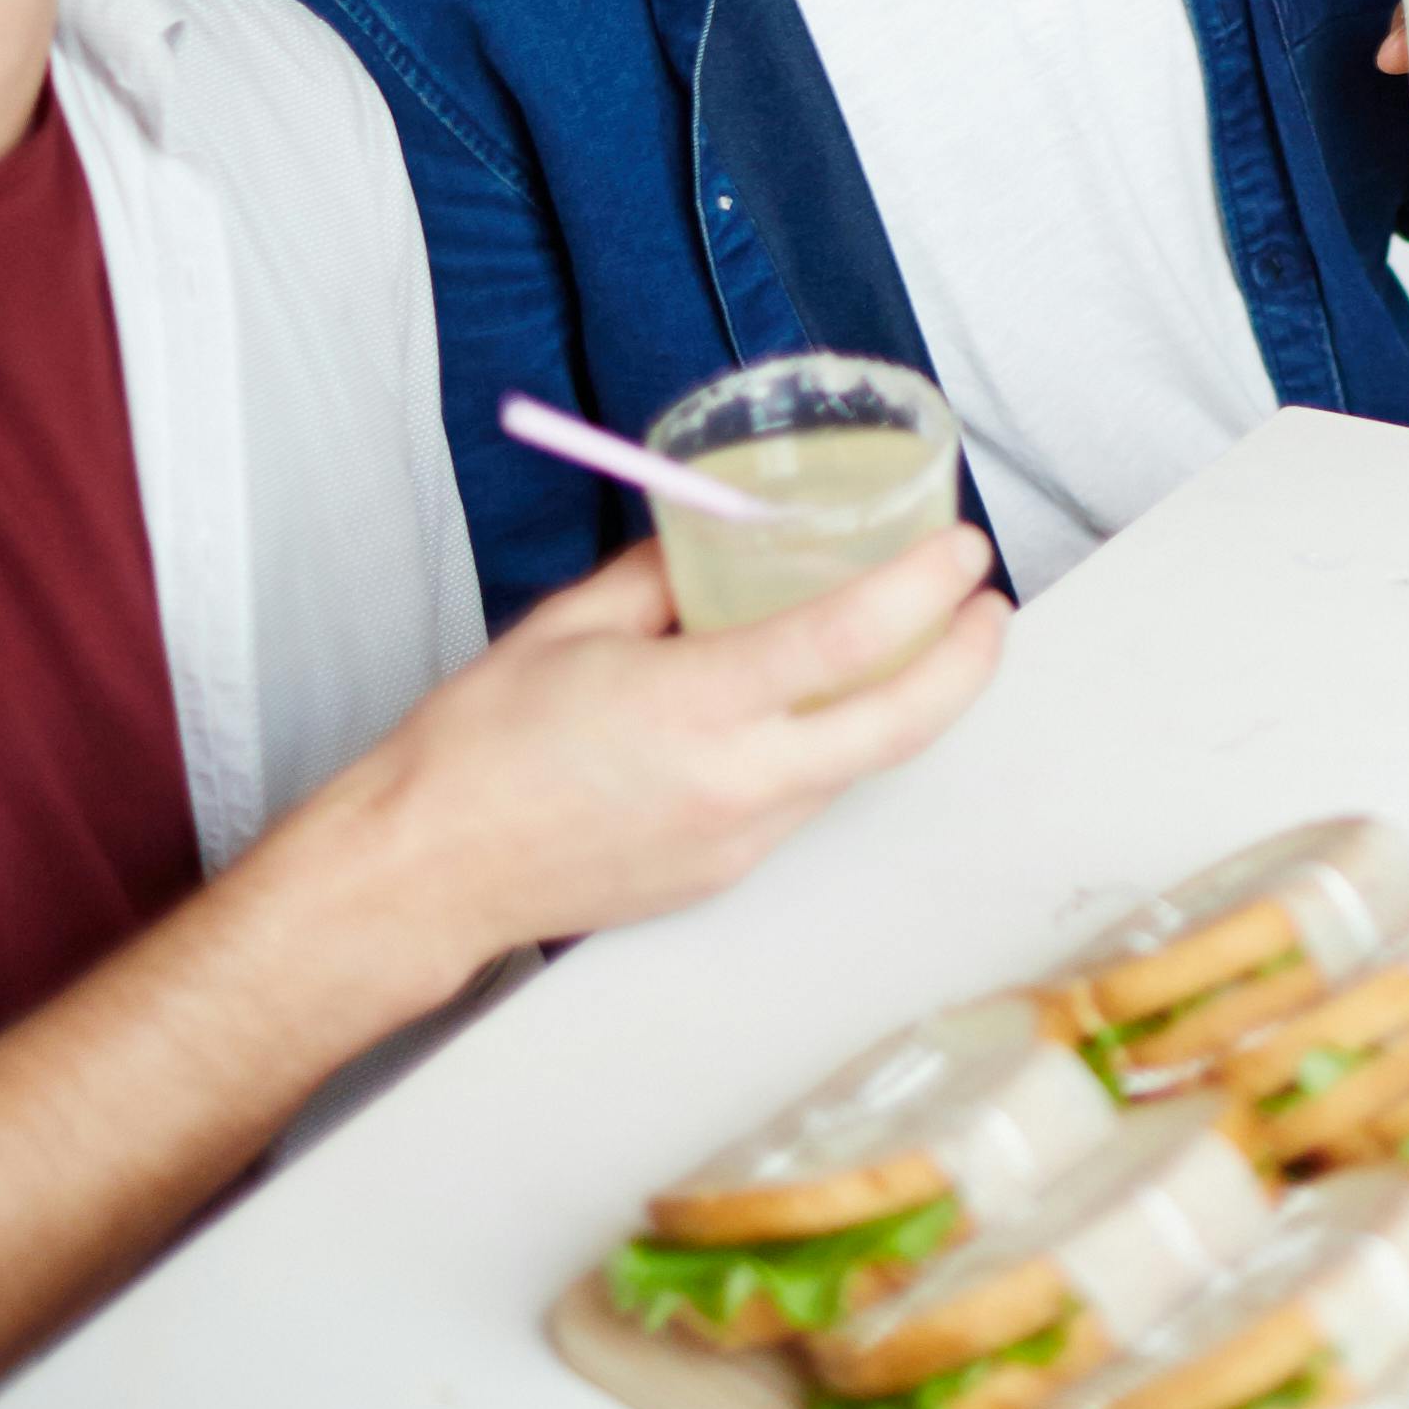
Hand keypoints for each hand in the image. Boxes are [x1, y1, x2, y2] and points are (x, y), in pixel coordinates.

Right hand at [271, 530, 1006, 1000]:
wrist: (420, 876)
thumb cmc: (474, 749)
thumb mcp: (568, 625)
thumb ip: (664, 574)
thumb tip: (726, 532)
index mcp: (692, 708)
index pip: (847, 644)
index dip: (922, 590)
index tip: (962, 550)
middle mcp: (732, 784)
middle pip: (901, 725)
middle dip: (968, 663)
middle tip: (988, 606)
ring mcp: (737, 839)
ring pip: (860, 765)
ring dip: (906, 702)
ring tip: (917, 639)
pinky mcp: (727, 872)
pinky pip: (808, 798)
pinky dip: (834, 744)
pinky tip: (820, 706)